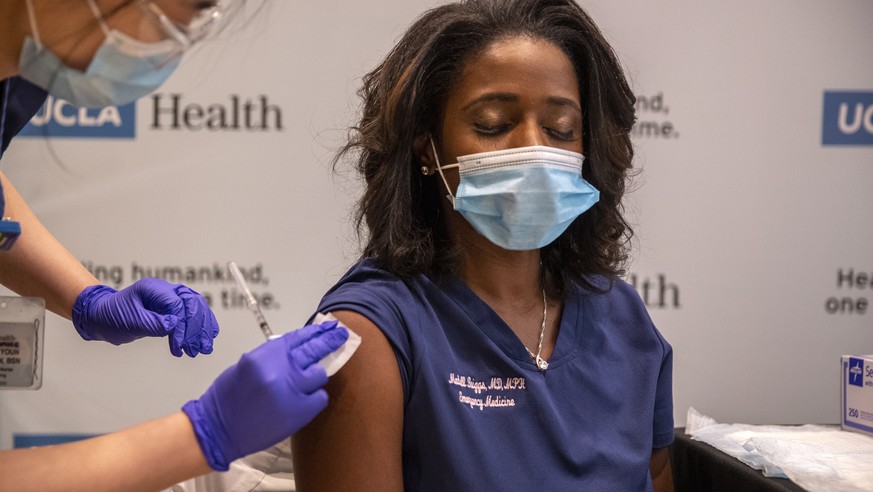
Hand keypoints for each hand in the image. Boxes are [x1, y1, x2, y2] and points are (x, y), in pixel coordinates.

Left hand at [72, 278, 219, 356]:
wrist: (103, 317)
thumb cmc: (112, 317)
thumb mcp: (130, 322)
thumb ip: (152, 323)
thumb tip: (174, 325)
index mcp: (153, 288)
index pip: (177, 305)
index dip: (181, 327)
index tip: (178, 347)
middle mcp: (165, 290)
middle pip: (192, 303)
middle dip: (197, 328)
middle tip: (198, 349)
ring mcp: (171, 297)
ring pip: (197, 307)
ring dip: (203, 328)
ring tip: (204, 349)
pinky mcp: (173, 308)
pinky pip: (194, 313)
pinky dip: (202, 325)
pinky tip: (210, 336)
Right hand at [182, 320, 348, 470]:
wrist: (217, 429)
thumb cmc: (229, 398)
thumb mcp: (248, 365)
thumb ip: (273, 356)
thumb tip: (298, 348)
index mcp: (264, 356)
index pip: (298, 337)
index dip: (316, 331)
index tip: (330, 326)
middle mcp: (279, 370)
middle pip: (314, 350)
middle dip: (330, 340)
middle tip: (341, 334)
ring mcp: (290, 391)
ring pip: (319, 375)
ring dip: (315, 377)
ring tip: (303, 384)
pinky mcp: (298, 412)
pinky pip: (320, 398)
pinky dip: (315, 398)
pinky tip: (304, 401)